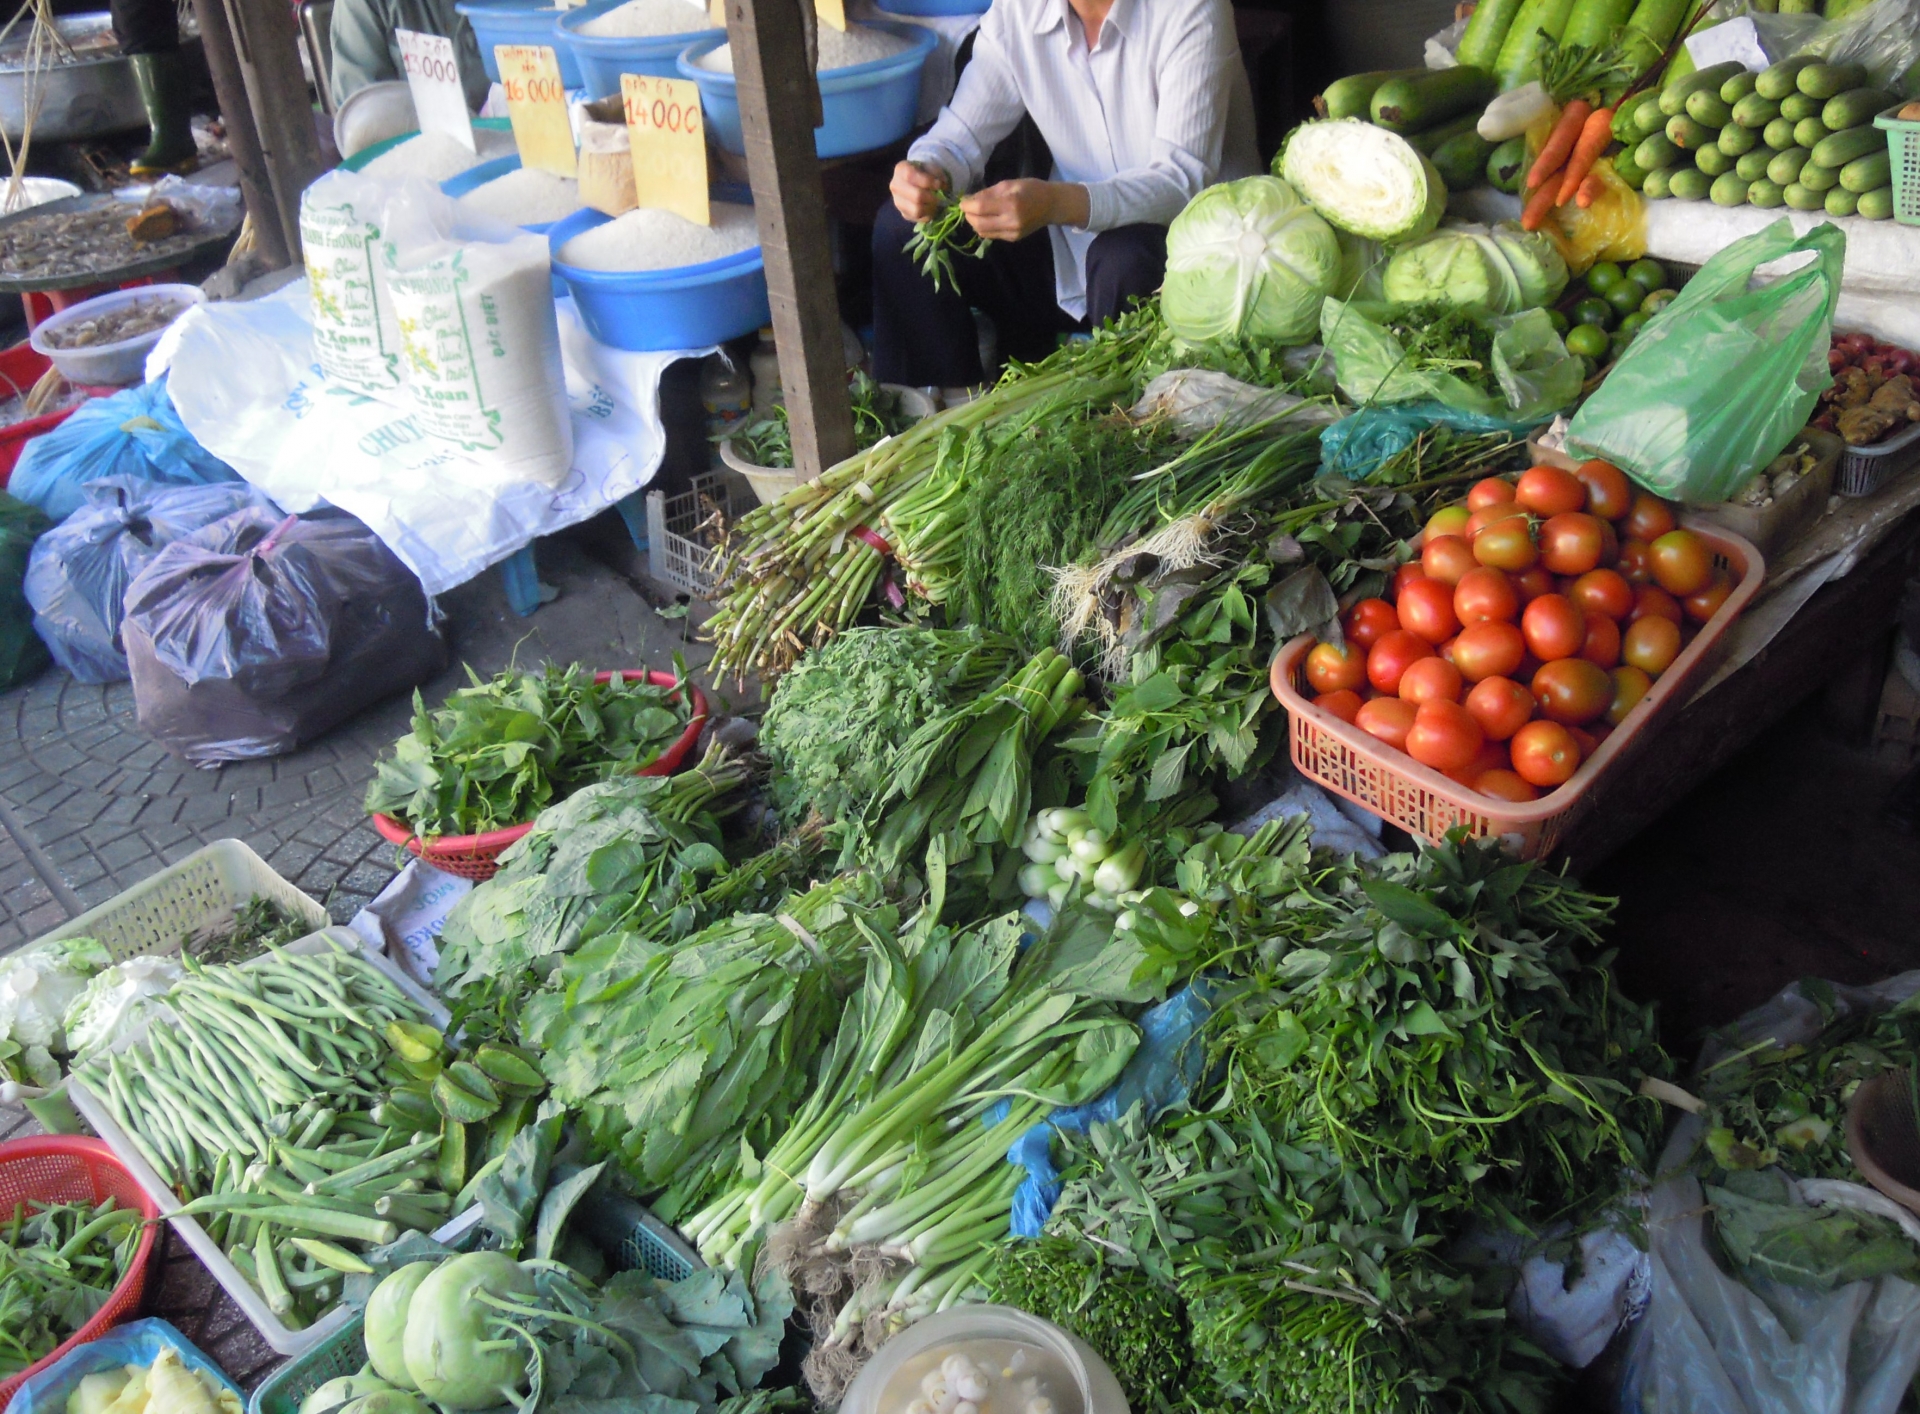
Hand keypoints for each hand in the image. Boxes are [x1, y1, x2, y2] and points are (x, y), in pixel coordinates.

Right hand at [891, 161, 947, 222]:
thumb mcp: (930, 166)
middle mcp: (896, 186)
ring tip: (936, 203)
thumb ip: (936, 173)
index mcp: (901, 170)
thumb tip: (942, 185)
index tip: (939, 184)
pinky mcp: (904, 214)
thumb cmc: (924, 172)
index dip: (928, 181)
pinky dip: (928, 215)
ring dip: (930, 208)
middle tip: (939, 197)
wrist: (917, 182)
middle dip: (932, 198)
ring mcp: (898, 202)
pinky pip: (919, 218)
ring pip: (917, 210)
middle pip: (916, 196)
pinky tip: (931, 207)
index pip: (911, 176)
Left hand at [959, 179, 1088, 241]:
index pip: (980, 208)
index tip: (962, 201)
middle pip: (978, 224)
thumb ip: (988, 193)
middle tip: (967, 207)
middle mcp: (1011, 222)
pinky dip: (984, 227)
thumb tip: (969, 199)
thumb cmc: (1031, 189)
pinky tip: (987, 219)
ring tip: (976, 213)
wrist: (1051, 205)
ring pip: (982, 232)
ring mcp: (1012, 233)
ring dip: (974, 223)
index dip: (966, 205)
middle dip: (968, 215)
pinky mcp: (1013, 239)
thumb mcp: (1009, 184)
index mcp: (1011, 204)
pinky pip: (991, 235)